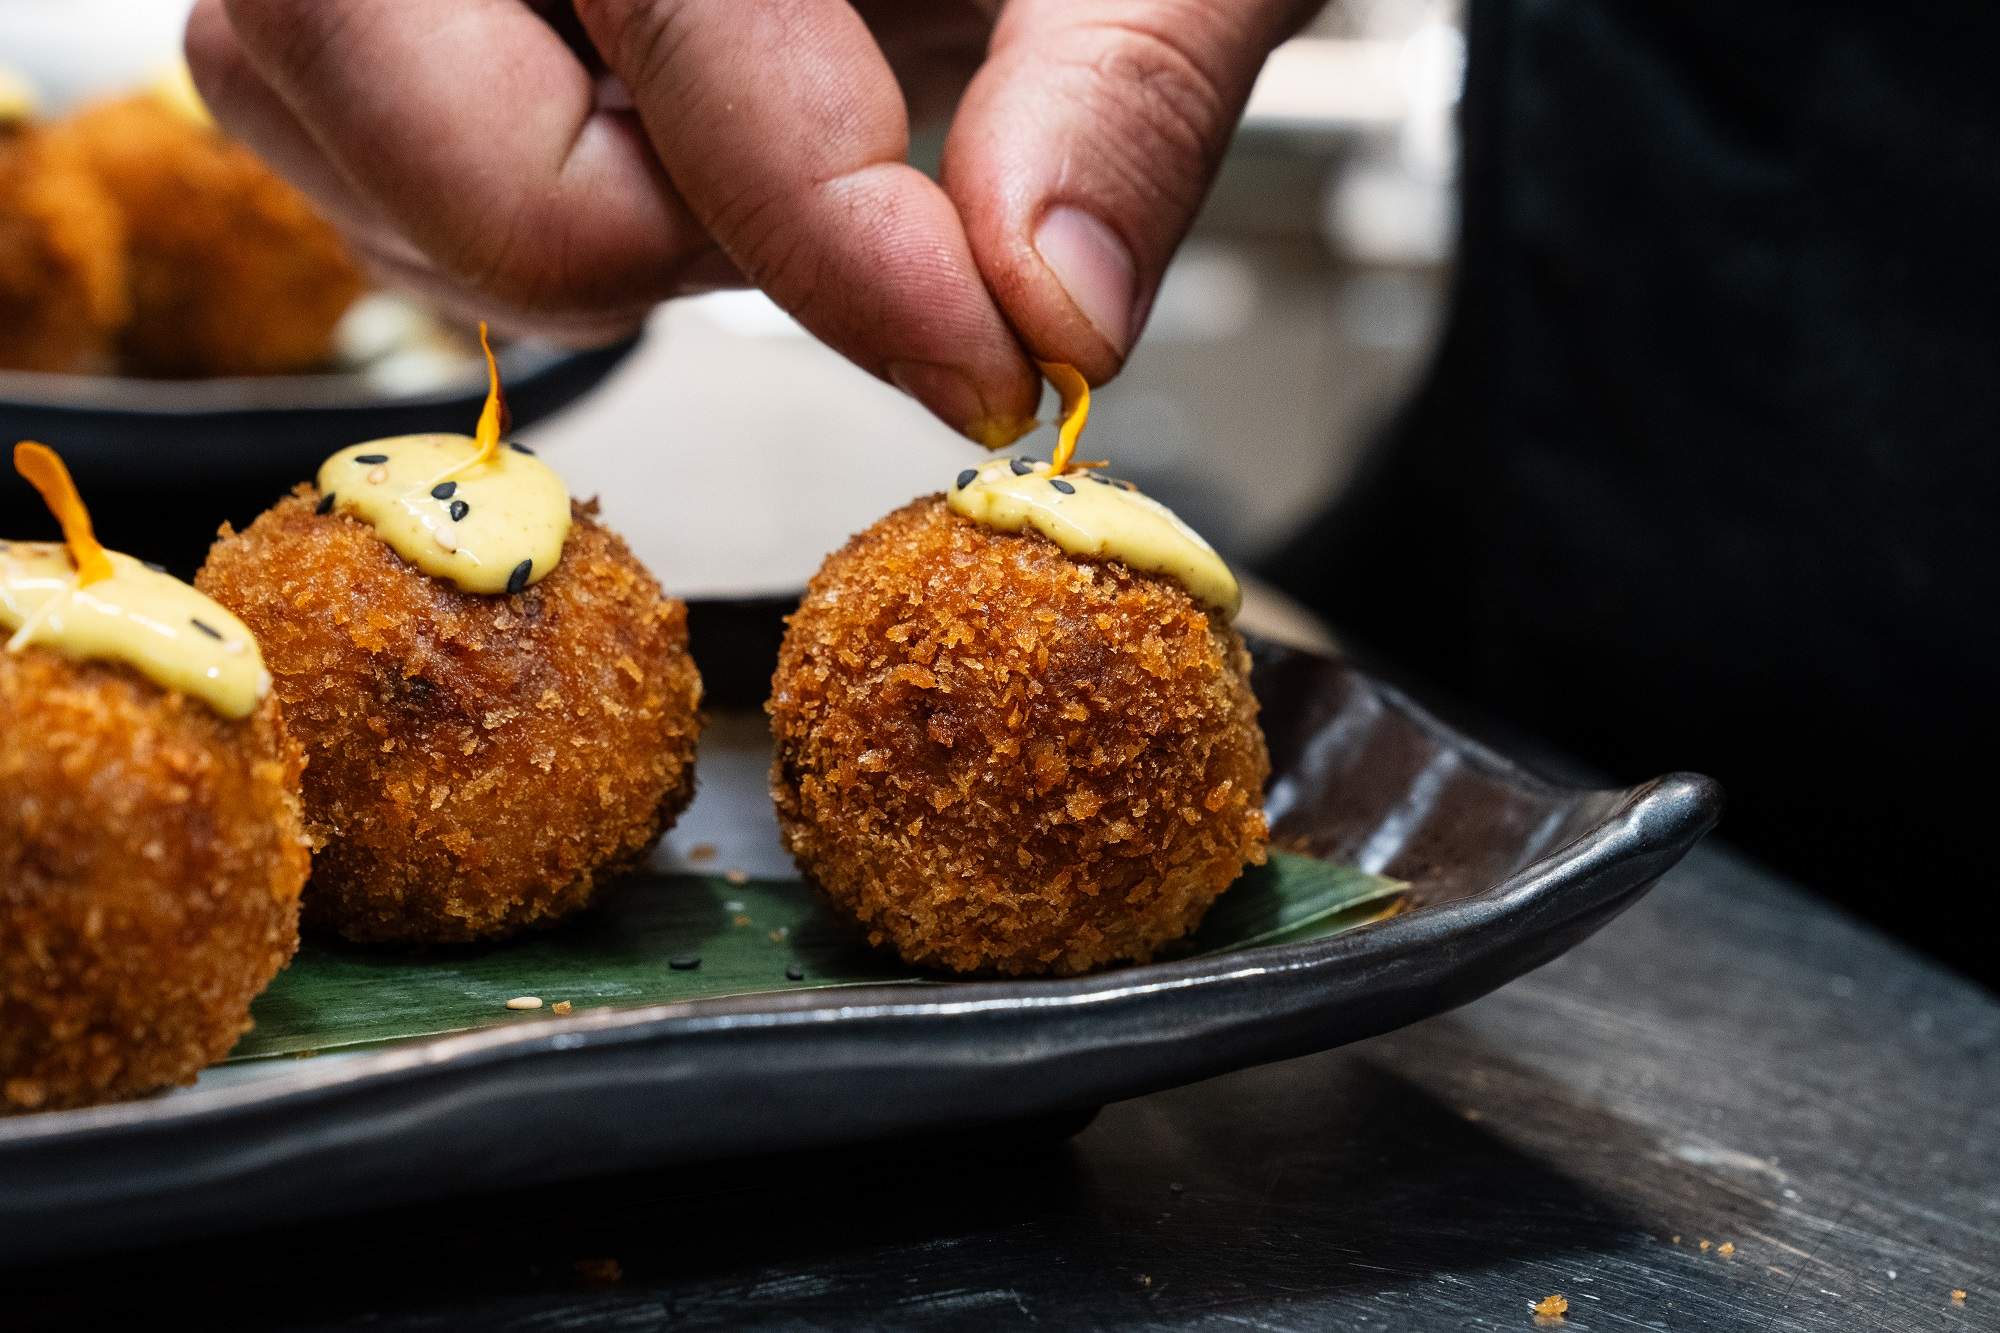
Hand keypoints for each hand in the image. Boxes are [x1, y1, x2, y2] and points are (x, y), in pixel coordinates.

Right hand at [188, 0, 1314, 440]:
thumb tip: (1055, 310)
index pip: (679, 12)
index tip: (977, 360)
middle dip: (590, 226)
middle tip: (796, 233)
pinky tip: (655, 156)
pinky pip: (338, 147)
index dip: (829, 236)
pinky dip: (488, 216)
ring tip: (735, 162)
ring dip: (538, 230)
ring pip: (316, 114)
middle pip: (338, 43)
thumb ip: (1120, 91)